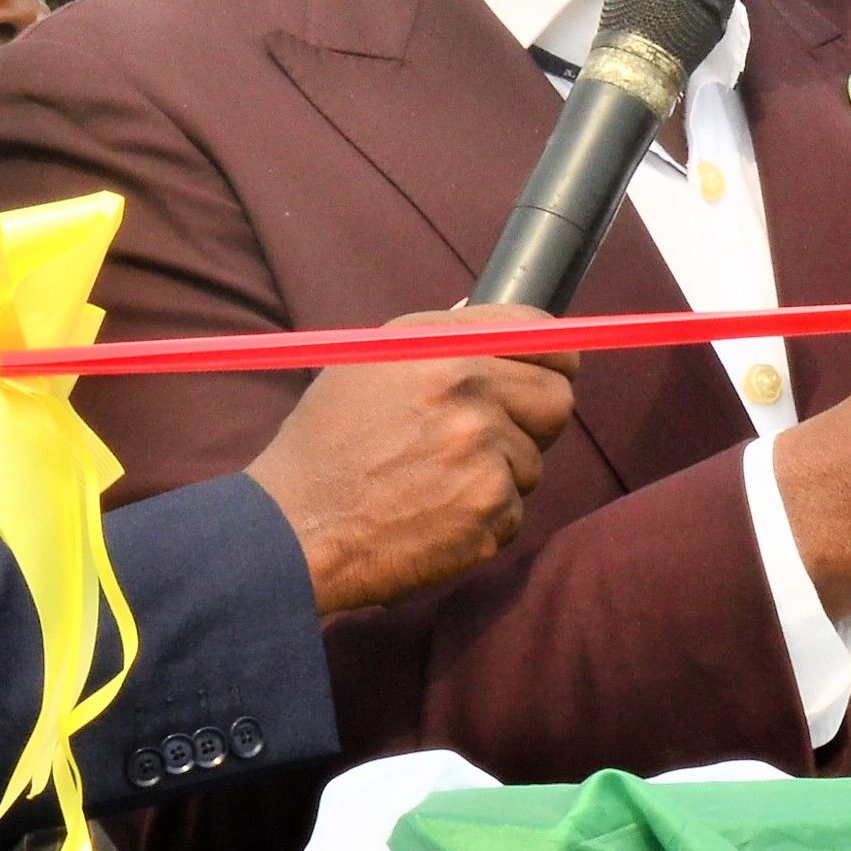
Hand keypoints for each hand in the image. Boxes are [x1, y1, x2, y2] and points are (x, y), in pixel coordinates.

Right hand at [247, 306, 576, 613]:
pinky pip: (513, 511)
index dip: (551, 356)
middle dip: (536, 419)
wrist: (293, 529)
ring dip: (498, 476)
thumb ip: (440, 341)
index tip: (550, 371)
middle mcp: (468, 393)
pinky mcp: (489, 511)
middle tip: (500, 437)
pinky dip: (482, 519)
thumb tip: (493, 321)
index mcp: (440, 348)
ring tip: (434, 483)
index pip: (537, 333)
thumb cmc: (326, 445)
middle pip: (557, 398)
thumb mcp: (369, 366)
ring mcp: (483, 454)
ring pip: (532, 462)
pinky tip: (432, 517)